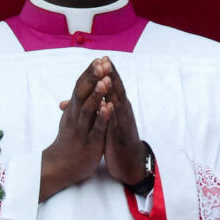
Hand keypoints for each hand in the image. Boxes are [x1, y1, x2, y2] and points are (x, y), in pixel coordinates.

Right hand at [39, 58, 110, 200]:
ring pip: (88, 110)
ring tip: (104, 81)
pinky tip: (108, 107)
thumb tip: (77, 88)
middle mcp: (75, 117)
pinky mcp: (90, 142)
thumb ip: (75, 104)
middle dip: (92, 78)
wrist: (59, 167)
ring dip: (96, 94)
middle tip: (101, 63)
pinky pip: (96, 128)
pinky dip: (102, 117)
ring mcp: (82, 129)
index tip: (99, 59)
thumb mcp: (71, 119)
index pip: (80, 87)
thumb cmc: (69, 140)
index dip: (89, 74)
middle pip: (82, 94)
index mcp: (73, 111)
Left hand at [96, 57, 149, 186]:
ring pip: (118, 103)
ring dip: (113, 90)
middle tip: (105, 60)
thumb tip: (90, 98)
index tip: (101, 58)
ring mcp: (123, 122)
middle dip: (111, 75)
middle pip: (117, 89)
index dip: (107, 72)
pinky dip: (113, 112)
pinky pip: (117, 122)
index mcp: (118, 106)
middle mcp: (123, 111)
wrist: (130, 161)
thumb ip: (100, 109)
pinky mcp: (121, 134)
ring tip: (107, 77)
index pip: (113, 86)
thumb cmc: (117, 139)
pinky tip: (109, 104)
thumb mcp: (106, 121)